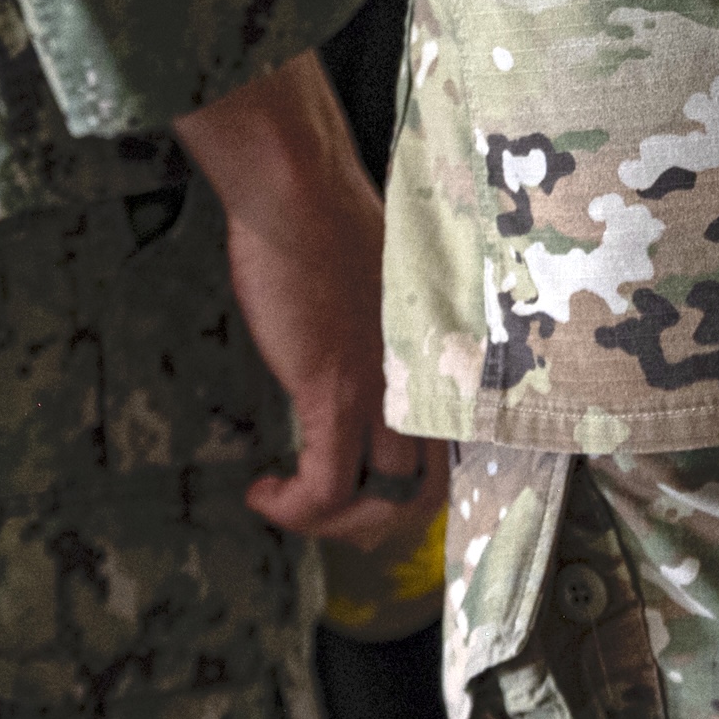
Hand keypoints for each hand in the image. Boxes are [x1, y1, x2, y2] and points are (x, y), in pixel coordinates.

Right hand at [172, 51, 446, 548]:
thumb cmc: (330, 228)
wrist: (298, 195)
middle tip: (328, 516)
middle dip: (375, 523)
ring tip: (290, 507)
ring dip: (331, 524)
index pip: (454, 453)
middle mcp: (426, 382)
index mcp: (441, 361)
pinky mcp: (335, 390)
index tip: (368, 497)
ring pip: (381, 499)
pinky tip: (265, 494)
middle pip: (425, 492)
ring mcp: (385, 388)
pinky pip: (326, 483)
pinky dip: (295, 507)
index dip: (411, 492)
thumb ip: (387, 345)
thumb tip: (365, 378)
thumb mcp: (382, 298)